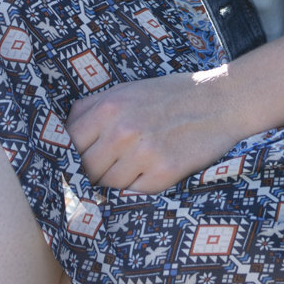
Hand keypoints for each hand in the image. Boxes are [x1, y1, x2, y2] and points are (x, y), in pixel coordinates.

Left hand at [67, 69, 239, 195]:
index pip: (70, 145)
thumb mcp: (126, 90)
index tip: (79, 161)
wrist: (221, 101)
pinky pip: (136, 192)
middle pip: (87, 170)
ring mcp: (143, 153)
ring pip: (110, 185)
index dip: (72, 156)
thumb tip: (62, 133)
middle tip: (108, 167)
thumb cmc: (170, 95)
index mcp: (108, 108)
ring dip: (118, 181)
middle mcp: (122, 131)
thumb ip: (91, 109)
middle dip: (94, 171)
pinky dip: (140, 186)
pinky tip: (153, 170)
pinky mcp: (164, 172)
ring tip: (135, 165)